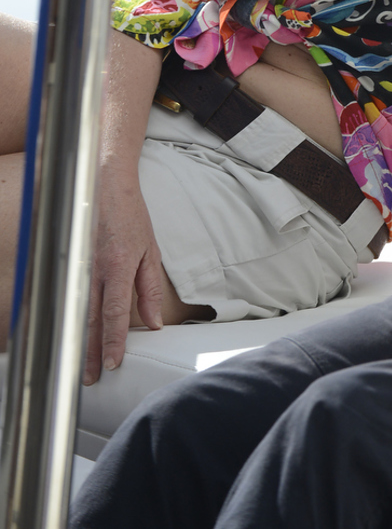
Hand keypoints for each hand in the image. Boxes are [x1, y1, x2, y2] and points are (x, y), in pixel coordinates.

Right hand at [84, 167, 163, 383]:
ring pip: (76, 312)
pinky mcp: (68, 262)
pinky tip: (66, 337)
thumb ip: (149, 288)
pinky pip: (66, 297)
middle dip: (91, 351)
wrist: (104, 184)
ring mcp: (77, 266)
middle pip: (91, 319)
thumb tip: (153, 322)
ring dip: (77, 341)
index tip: (114, 363)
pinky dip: (66, 320)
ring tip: (79, 366)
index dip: (114, 341)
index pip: (115, 312)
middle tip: (90, 378)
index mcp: (118, 266)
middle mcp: (94, 269)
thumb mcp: (149, 250)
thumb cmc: (130, 216)